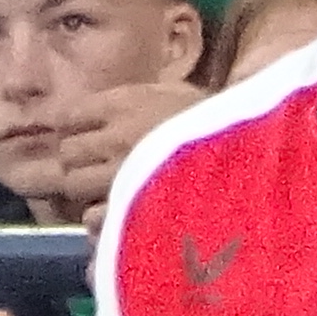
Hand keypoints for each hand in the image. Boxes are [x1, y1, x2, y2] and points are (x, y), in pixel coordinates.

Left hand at [52, 78, 205, 214]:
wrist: (249, 157)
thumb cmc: (218, 125)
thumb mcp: (178, 94)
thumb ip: (141, 100)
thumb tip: (107, 114)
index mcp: (125, 103)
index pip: (70, 115)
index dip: (78, 130)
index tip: (90, 140)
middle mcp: (115, 135)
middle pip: (67, 152)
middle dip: (79, 162)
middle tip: (99, 172)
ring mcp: (118, 174)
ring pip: (73, 184)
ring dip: (86, 191)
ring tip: (110, 196)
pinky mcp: (127, 208)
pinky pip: (93, 218)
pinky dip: (102, 221)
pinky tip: (120, 220)